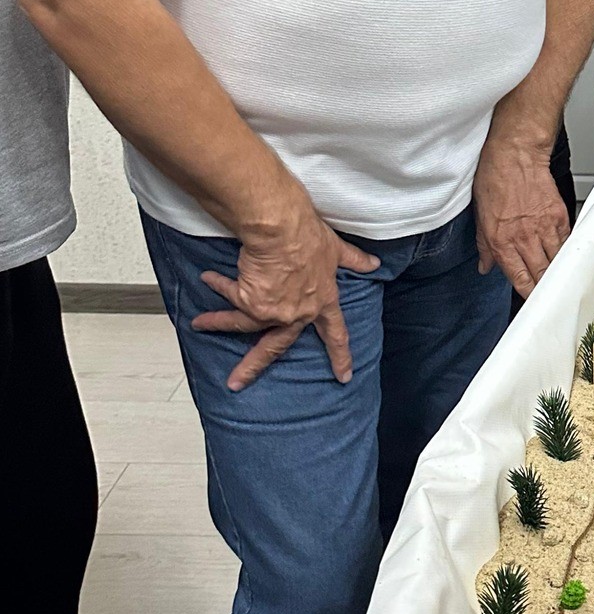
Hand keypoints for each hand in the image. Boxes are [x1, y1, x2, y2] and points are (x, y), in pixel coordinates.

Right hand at [190, 206, 379, 390]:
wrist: (282, 230)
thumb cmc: (310, 236)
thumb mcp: (336, 249)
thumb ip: (354, 260)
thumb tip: (373, 264)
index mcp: (322, 303)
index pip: (336, 333)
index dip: (341, 355)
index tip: (343, 377)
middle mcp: (297, 313)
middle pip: (275, 346)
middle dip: (253, 366)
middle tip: (236, 383)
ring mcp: (272, 311)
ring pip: (242, 326)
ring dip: (218, 324)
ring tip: (199, 324)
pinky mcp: (250, 302)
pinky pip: (230, 297)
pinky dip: (219, 285)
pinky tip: (207, 279)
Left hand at [472, 142, 568, 297]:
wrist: (515, 154)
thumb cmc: (495, 178)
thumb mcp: (480, 215)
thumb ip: (484, 245)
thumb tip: (485, 265)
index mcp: (501, 241)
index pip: (518, 278)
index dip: (527, 294)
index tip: (531, 300)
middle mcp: (524, 237)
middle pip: (541, 275)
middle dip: (544, 289)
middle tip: (547, 296)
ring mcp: (544, 227)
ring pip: (557, 261)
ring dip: (557, 272)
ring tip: (559, 280)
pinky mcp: (560, 216)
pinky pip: (566, 241)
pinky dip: (565, 250)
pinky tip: (563, 254)